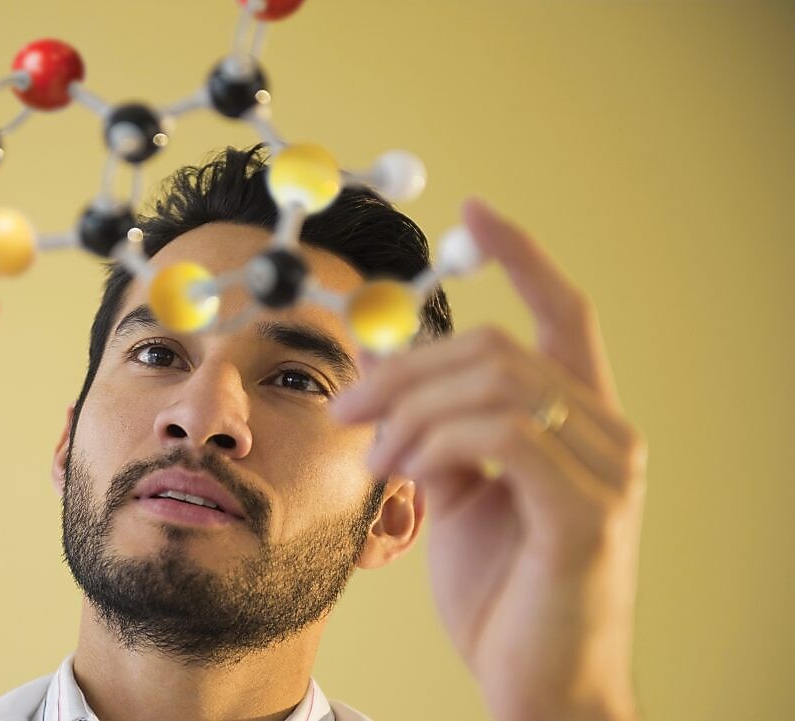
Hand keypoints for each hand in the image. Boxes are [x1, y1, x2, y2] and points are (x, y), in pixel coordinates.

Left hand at [333, 200, 645, 720]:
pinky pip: (502, 434)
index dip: (522, 254)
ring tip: (374, 458)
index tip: (475, 212)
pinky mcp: (587, 511)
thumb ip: (439, 435)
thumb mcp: (459, 497)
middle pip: (499, 345)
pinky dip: (436, 441)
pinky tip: (404, 472)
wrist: (535, 684)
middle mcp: (608, 432)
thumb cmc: (501, 593)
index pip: (563, 312)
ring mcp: (607, 470)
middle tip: (347, 407)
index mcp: (579, 420)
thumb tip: (390, 384)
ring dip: (412, 409)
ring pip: (496, 380)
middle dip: (406, 367)